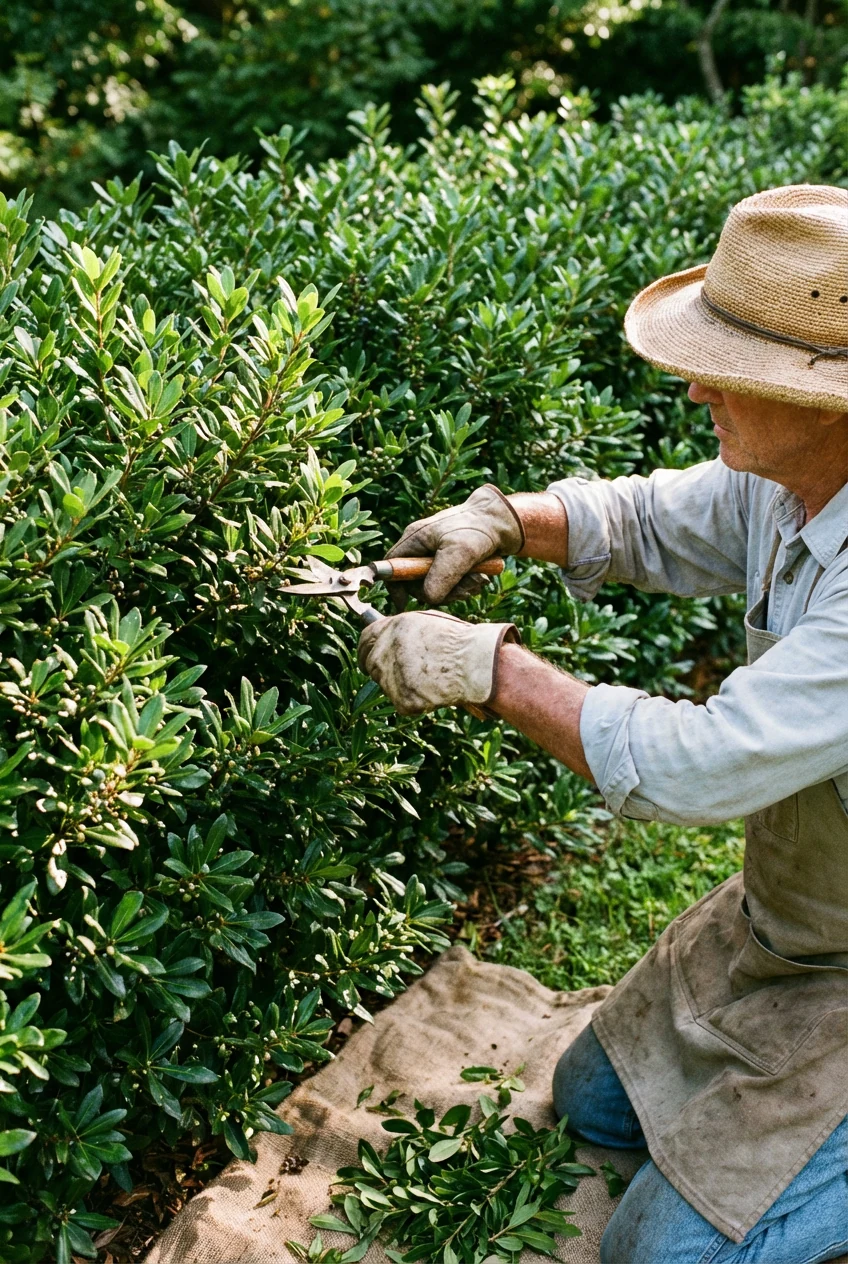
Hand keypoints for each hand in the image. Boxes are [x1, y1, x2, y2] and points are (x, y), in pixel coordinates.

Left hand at [358, 611, 520, 716]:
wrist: (479, 665)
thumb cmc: (462, 642)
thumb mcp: (429, 622)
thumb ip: (402, 629)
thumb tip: (384, 635)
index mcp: (394, 627)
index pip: (364, 639)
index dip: (366, 649)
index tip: (369, 657)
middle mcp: (388, 650)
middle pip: (370, 664)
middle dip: (383, 669)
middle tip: (406, 673)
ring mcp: (393, 676)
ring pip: (385, 686)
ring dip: (401, 685)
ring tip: (429, 679)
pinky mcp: (403, 700)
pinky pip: (402, 704)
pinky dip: (416, 702)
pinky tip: (434, 692)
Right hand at [386, 484, 523, 607]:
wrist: (505, 521)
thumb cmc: (479, 530)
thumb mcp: (459, 553)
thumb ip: (441, 577)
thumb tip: (428, 598)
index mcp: (415, 539)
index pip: (391, 566)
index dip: (395, 586)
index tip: (404, 604)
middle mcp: (423, 548)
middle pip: (417, 583)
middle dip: (441, 591)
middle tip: (465, 589)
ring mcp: (438, 557)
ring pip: (438, 588)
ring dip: (459, 589)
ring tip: (479, 579)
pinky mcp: (453, 564)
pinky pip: (453, 585)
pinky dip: (467, 586)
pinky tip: (482, 577)